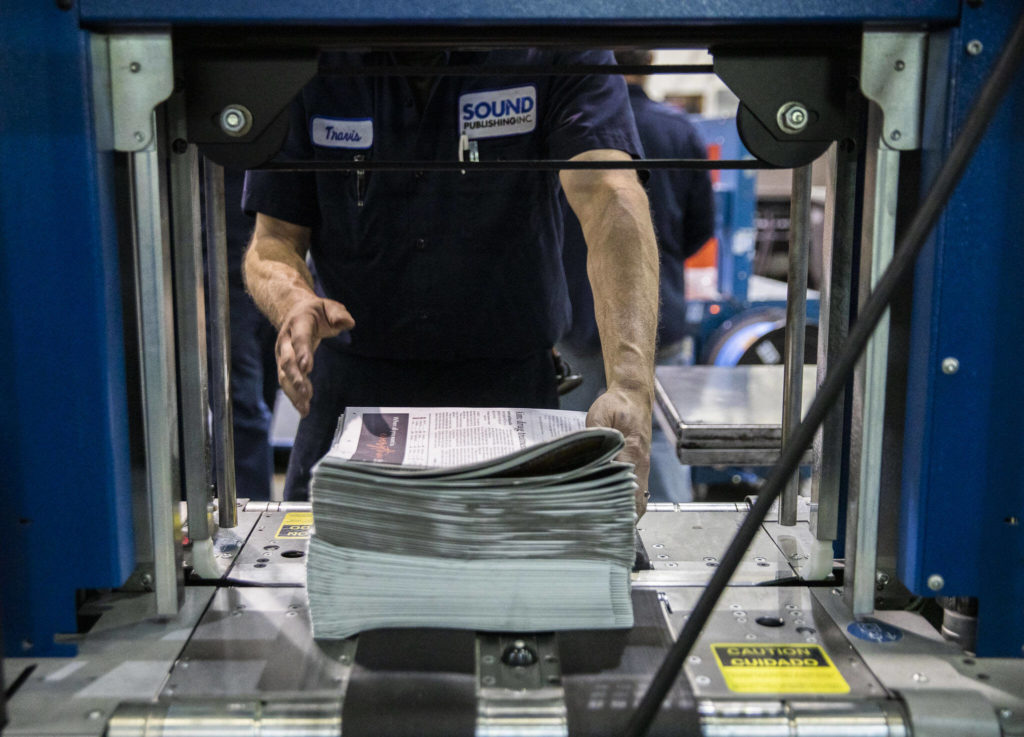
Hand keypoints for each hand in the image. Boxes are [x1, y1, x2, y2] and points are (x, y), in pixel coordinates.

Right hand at [275, 297, 353, 415]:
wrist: (296, 312)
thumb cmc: (317, 312)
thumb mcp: (330, 307)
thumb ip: (339, 314)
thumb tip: (348, 323)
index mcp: (298, 323)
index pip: (299, 339)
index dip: (302, 353)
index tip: (307, 368)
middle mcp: (285, 340)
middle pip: (287, 361)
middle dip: (295, 378)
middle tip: (305, 393)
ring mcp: (282, 354)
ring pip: (284, 375)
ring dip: (293, 392)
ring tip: (304, 407)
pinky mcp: (284, 365)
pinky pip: (286, 382)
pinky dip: (293, 396)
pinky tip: (302, 408)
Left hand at [586, 386, 651, 518]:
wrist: (633, 396)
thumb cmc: (617, 405)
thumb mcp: (600, 415)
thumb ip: (594, 436)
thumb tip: (589, 457)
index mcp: (632, 452)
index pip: (629, 488)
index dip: (621, 508)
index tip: (608, 523)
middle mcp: (640, 463)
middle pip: (637, 500)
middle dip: (623, 519)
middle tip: (605, 534)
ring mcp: (642, 466)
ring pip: (639, 498)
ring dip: (627, 514)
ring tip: (609, 529)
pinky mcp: (638, 465)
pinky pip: (637, 491)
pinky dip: (629, 504)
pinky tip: (614, 512)